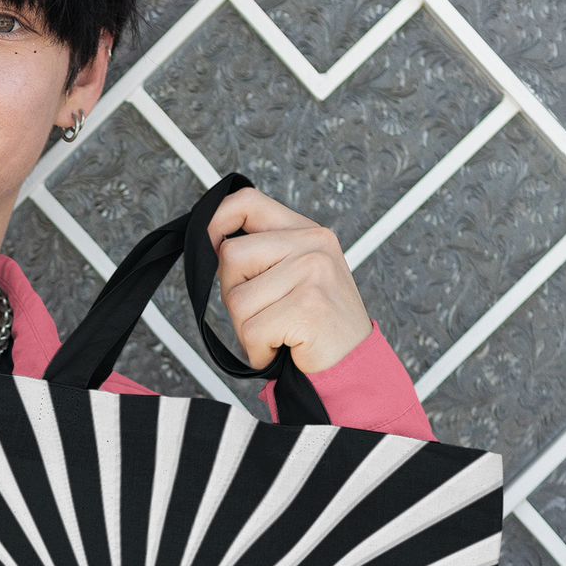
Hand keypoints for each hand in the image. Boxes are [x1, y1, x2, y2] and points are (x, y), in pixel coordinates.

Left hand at [209, 187, 370, 373]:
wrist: (356, 363)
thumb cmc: (319, 326)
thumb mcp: (296, 277)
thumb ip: (263, 256)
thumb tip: (213, 246)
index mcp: (307, 232)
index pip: (248, 202)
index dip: (217, 219)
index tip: (209, 242)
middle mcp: (312, 245)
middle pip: (231, 256)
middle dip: (235, 295)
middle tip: (266, 314)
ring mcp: (312, 273)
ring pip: (237, 300)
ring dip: (248, 331)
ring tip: (279, 334)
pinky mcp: (307, 307)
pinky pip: (252, 332)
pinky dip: (259, 351)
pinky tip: (284, 348)